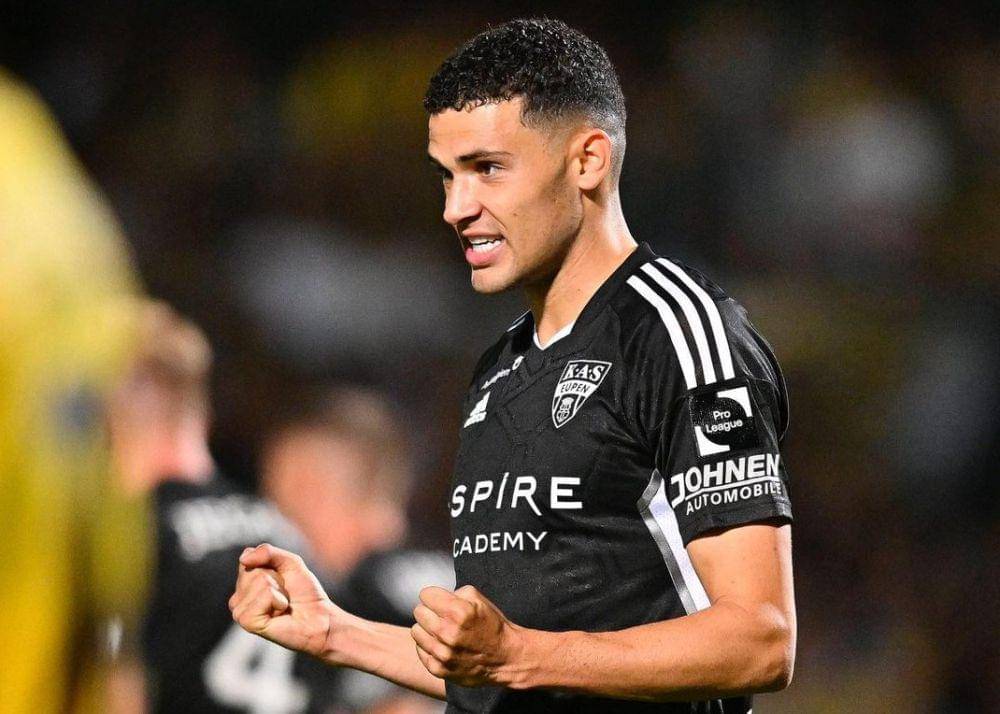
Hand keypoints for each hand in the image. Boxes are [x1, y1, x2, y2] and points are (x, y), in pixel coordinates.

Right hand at [229, 543, 337, 658]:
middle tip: (285, 594)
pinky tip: (280, 613)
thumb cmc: (305, 592)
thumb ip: (267, 552)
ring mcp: (240, 610)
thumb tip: (243, 559)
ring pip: (258, 582)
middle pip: (254, 569)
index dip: (273, 563)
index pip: (248, 556)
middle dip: (277, 578)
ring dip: (279, 592)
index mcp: (245, 582)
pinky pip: (263, 596)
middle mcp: (238, 597)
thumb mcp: (290, 562)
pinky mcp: (247, 622)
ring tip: (283, 604)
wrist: (319, 618)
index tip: (283, 578)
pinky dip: (278, 601)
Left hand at [411, 585, 527, 687]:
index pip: (425, 595)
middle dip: (430, 611)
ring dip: (427, 629)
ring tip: (442, 632)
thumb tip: (436, 597)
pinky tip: (443, 645)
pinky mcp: (438, 669)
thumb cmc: (492, 625)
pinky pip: (420, 650)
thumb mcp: (479, 599)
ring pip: (416, 631)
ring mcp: (442, 653)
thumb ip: (454, 593)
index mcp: (458, 612)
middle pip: (418, 612)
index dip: (434, 596)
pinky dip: (429, 646)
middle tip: (443, 617)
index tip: (441, 602)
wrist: (505, 658)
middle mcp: (447, 632)